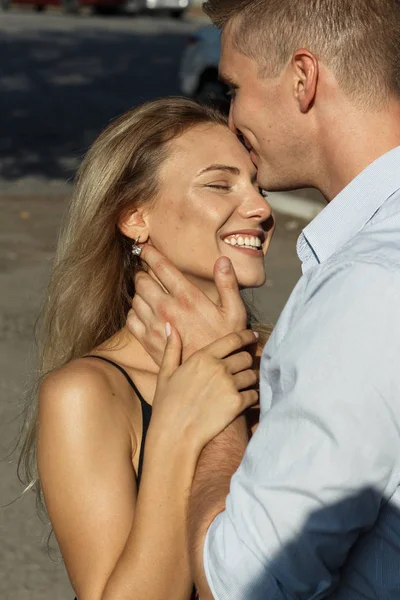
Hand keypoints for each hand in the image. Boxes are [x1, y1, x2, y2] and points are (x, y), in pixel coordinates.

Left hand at [127, 245, 246, 364]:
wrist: (211, 375)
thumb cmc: (225, 342)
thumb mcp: (235, 312)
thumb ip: (228, 284)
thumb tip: (222, 260)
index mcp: (187, 297)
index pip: (161, 267)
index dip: (150, 253)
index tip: (144, 246)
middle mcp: (167, 308)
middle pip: (142, 281)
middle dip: (142, 273)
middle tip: (147, 272)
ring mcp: (155, 325)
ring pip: (135, 299)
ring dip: (139, 293)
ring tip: (147, 292)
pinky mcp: (147, 341)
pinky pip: (130, 320)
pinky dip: (134, 313)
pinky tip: (144, 313)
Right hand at [148, 326, 258, 455]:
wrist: (174, 435)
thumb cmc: (166, 406)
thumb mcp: (165, 374)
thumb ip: (171, 348)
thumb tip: (170, 326)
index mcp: (202, 357)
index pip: (233, 340)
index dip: (246, 336)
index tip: (253, 336)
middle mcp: (218, 367)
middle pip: (245, 357)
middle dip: (247, 361)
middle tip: (245, 367)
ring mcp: (229, 385)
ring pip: (252, 375)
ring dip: (250, 379)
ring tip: (245, 385)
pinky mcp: (237, 403)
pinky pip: (254, 394)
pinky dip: (253, 397)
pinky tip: (247, 400)